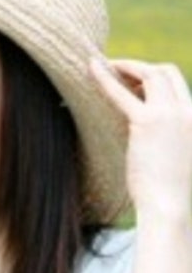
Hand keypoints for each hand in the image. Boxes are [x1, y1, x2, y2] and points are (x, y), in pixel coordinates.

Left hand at [90, 58, 191, 220]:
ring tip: (103, 67)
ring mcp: (170, 114)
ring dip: (126, 67)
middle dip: (140, 67)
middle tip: (115, 69)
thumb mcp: (174, 157)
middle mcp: (188, 111)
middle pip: (166, 71)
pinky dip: (105, 79)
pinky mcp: (147, 122)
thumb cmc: (168, 190)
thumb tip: (146, 137)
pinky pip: (122, 94)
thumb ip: (165, 139)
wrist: (169, 205)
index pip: (177, 84)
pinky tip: (92, 68)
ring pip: (150, 73)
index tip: (132, 83)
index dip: (154, 78)